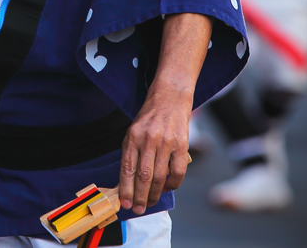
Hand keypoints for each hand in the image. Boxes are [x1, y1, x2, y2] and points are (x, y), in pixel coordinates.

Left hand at [118, 12, 210, 213]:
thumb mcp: (133, 130)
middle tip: (138, 209)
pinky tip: (168, 188)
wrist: (170, 96)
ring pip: (160, 176)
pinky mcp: (182, 145)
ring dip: (155, 193)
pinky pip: (178, 171)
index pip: (127, 168)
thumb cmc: (149, 117)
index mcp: (132, 136)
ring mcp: (166, 143)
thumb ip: (130, 153)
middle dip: (140, 196)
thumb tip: (127, 181)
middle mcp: (148, 140)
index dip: (126, 188)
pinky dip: (173, 184)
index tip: (124, 202)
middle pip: (144, 176)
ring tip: (150, 202)